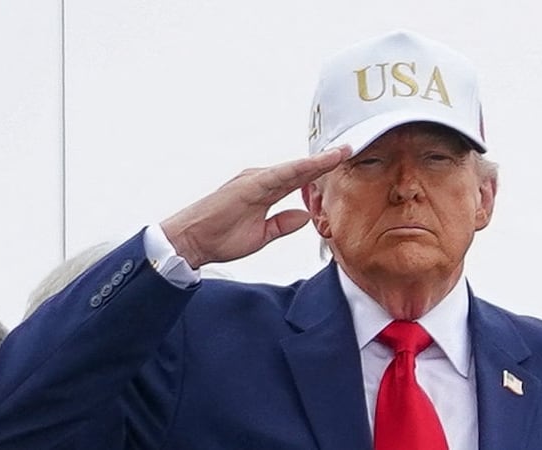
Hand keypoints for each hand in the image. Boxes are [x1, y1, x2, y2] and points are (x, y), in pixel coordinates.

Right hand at [160, 146, 350, 267]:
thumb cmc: (220, 238)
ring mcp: (254, 180)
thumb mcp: (261, 235)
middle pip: (300, 169)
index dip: (321, 171)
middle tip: (350, 148)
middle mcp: (261, 181)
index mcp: (265, 191)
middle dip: (326, 160)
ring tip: (342, 152)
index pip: (299, 179)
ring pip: (294, 168)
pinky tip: (317, 164)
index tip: (343, 162)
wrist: (191, 243)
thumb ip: (283, 224)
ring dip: (318, 161)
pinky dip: (299, 168)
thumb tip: (304, 216)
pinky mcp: (248, 186)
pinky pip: (280, 175)